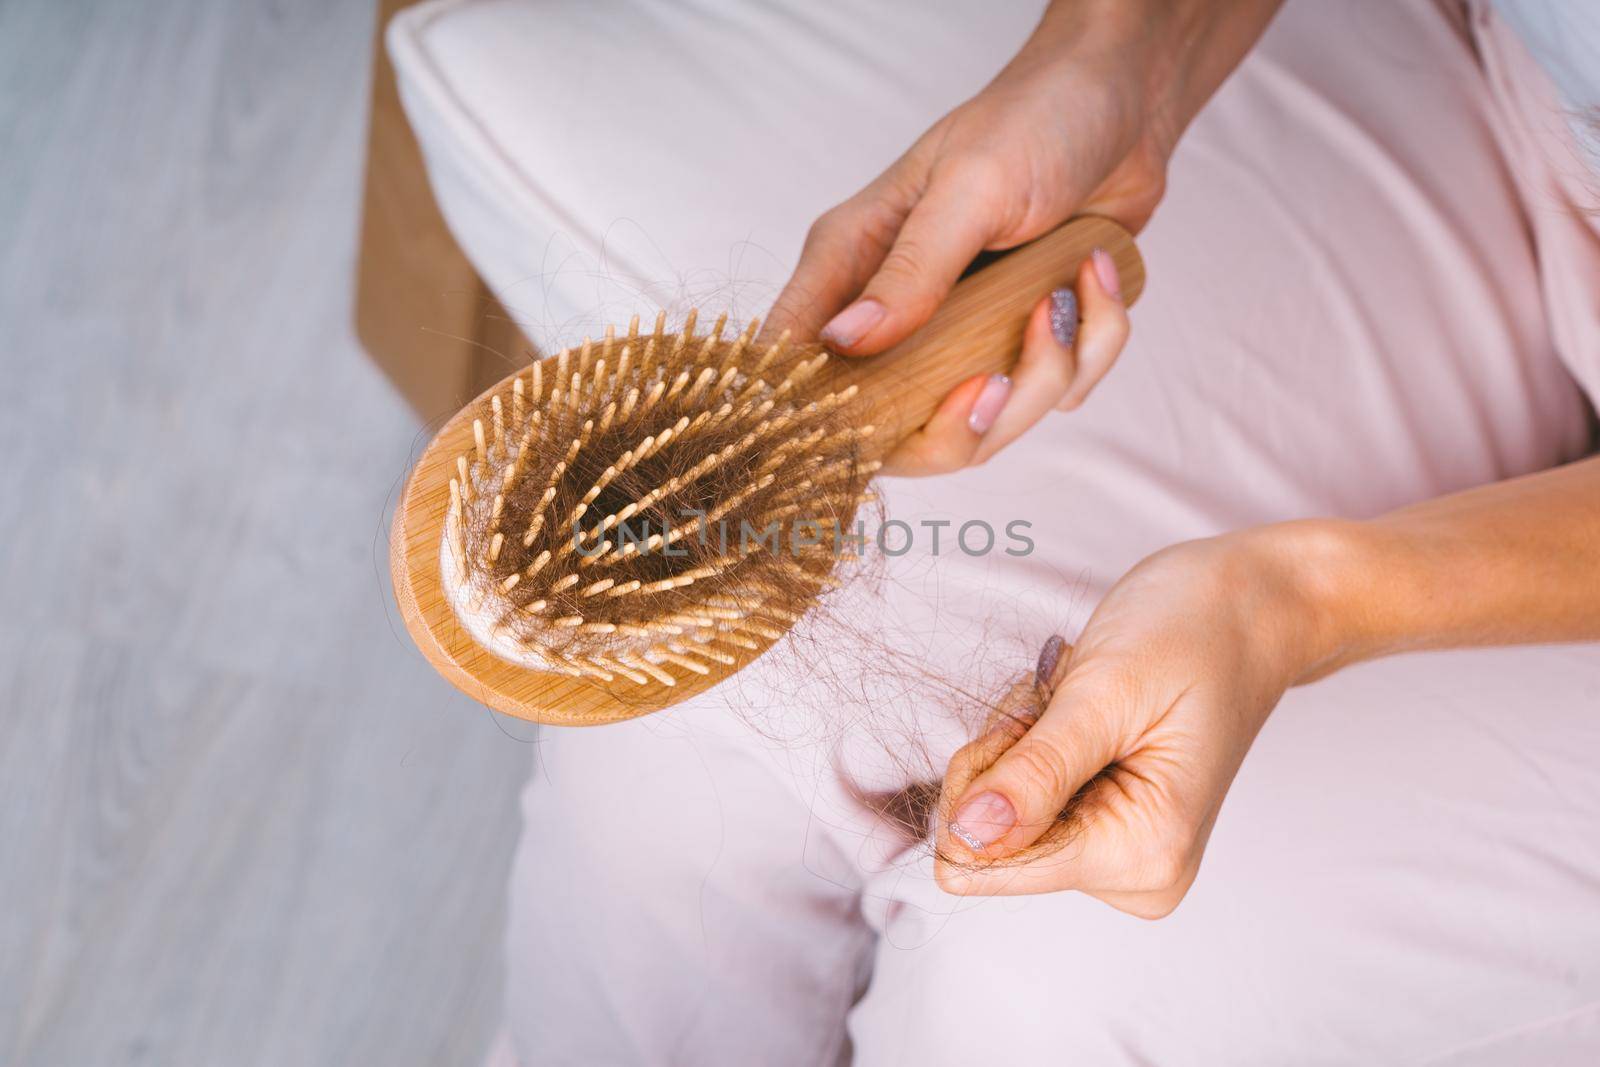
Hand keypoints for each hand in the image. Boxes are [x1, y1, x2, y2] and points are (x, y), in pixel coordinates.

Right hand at [767, 0, 1283, 474]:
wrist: (1123, 100)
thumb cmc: (1033, 120)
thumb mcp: (970, 189)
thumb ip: (911, 270)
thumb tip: (844, 340)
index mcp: (853, 264)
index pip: (798, 357)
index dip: (820, 415)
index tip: (879, 424)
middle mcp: (897, 310)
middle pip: (899, 433)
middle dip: (964, 424)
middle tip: (999, 382)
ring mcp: (963, 332)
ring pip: (989, 421)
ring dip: (1048, 371)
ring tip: (1066, 294)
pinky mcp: (1024, 338)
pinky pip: (1057, 391)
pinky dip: (1093, 343)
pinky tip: (1093, 275)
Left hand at [934, 523, 1335, 916]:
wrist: (1249, 610)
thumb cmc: (1193, 634)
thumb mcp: (1104, 693)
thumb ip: (1034, 775)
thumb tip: (964, 839)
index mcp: (1142, 852)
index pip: (992, 864)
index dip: (979, 785)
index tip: (1029, 724)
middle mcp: (1136, 873)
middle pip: (991, 839)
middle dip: (1006, 756)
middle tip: (1064, 702)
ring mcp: (1123, 854)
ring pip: (1002, 812)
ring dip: (1023, 742)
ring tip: (1085, 702)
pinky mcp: (1109, 828)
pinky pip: (1025, 797)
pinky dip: (1035, 743)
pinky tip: (1084, 712)